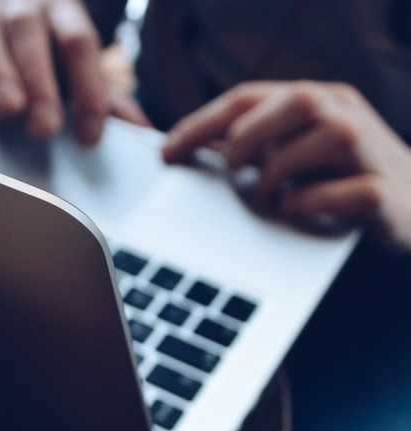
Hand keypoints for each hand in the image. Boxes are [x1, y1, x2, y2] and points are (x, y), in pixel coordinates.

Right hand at [0, 0, 148, 143]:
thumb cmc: (45, 53)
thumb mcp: (76, 68)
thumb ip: (106, 98)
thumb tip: (143, 131)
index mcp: (61, 9)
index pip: (78, 42)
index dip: (88, 87)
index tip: (90, 134)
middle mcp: (20, 5)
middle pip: (31, 35)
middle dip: (40, 83)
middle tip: (46, 128)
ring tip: (9, 112)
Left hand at [163, 81, 410, 247]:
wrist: (410, 210)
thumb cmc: (339, 180)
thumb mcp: (292, 154)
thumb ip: (253, 145)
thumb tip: (190, 147)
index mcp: (316, 101)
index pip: (250, 97)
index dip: (203, 122)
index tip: (166, 150)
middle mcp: (345, 115)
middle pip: (292, 101)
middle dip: (246, 137)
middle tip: (229, 171)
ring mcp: (369, 151)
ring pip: (321, 139)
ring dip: (279, 172)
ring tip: (267, 197)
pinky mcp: (383, 194)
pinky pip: (346, 192)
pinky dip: (312, 203)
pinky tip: (296, 212)